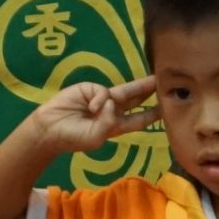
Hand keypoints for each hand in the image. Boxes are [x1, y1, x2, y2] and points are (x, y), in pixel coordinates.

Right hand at [31, 75, 157, 154]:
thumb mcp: (96, 137)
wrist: (50, 128)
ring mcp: (102, 98)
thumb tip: (113, 103)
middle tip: (165, 81)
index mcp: (116, 126)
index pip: (140, 119)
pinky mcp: (91, 88)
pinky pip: (103, 92)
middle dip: (150, 91)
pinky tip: (90, 108)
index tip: (168, 107)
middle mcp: (112, 110)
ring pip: (125, 91)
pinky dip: (100, 100)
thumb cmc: (73, 137)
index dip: (154, 113)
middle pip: (136, 99)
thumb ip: (108, 123)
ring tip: (141, 87)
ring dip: (138, 87)